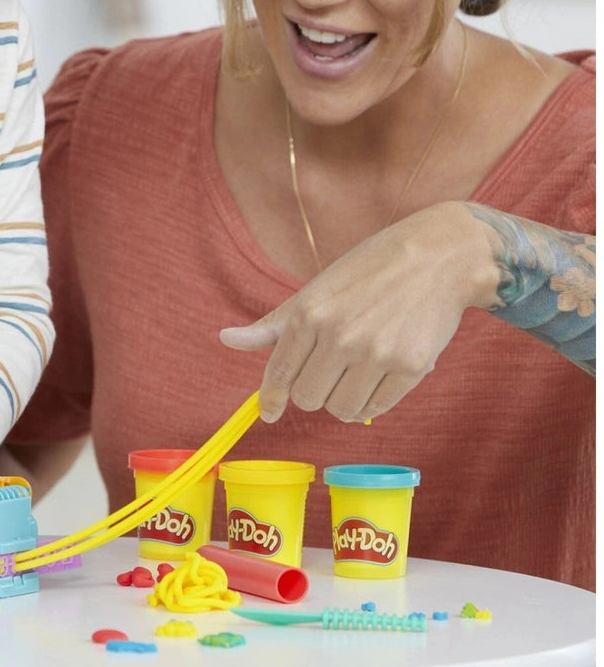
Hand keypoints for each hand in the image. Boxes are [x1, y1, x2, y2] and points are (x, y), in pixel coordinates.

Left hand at [220, 203, 496, 423]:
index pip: (278, 373)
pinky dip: (371, 400)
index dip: (271, 398)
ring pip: (340, 410)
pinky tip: (378, 375)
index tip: (269, 412)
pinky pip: (376, 408)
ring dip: (343, 400)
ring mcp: (376, 352)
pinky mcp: (411, 367)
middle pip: (307, 398)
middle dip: (313, 390)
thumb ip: (273, 324)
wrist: (441, 255)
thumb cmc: (370, 270)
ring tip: (355, 372)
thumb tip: (226, 340)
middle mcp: (338, 334)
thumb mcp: (316, 289)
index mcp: (309, 312)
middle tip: (330, 369)